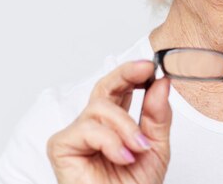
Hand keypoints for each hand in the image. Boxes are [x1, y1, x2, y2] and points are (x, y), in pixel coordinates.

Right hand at [47, 60, 171, 183]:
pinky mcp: (61, 146)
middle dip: (126, 75)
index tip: (152, 65)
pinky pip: (87, 128)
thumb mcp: (156, 148)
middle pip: (104, 86)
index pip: (121, 88)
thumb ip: (158, 115)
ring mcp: (76, 134)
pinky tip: (122, 157)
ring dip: (125, 126)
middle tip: (145, 70)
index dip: (134, 73)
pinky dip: (110, 141)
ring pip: (100, 108)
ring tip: (138, 148)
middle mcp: (94, 126)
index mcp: (115, 124)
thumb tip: (161, 83)